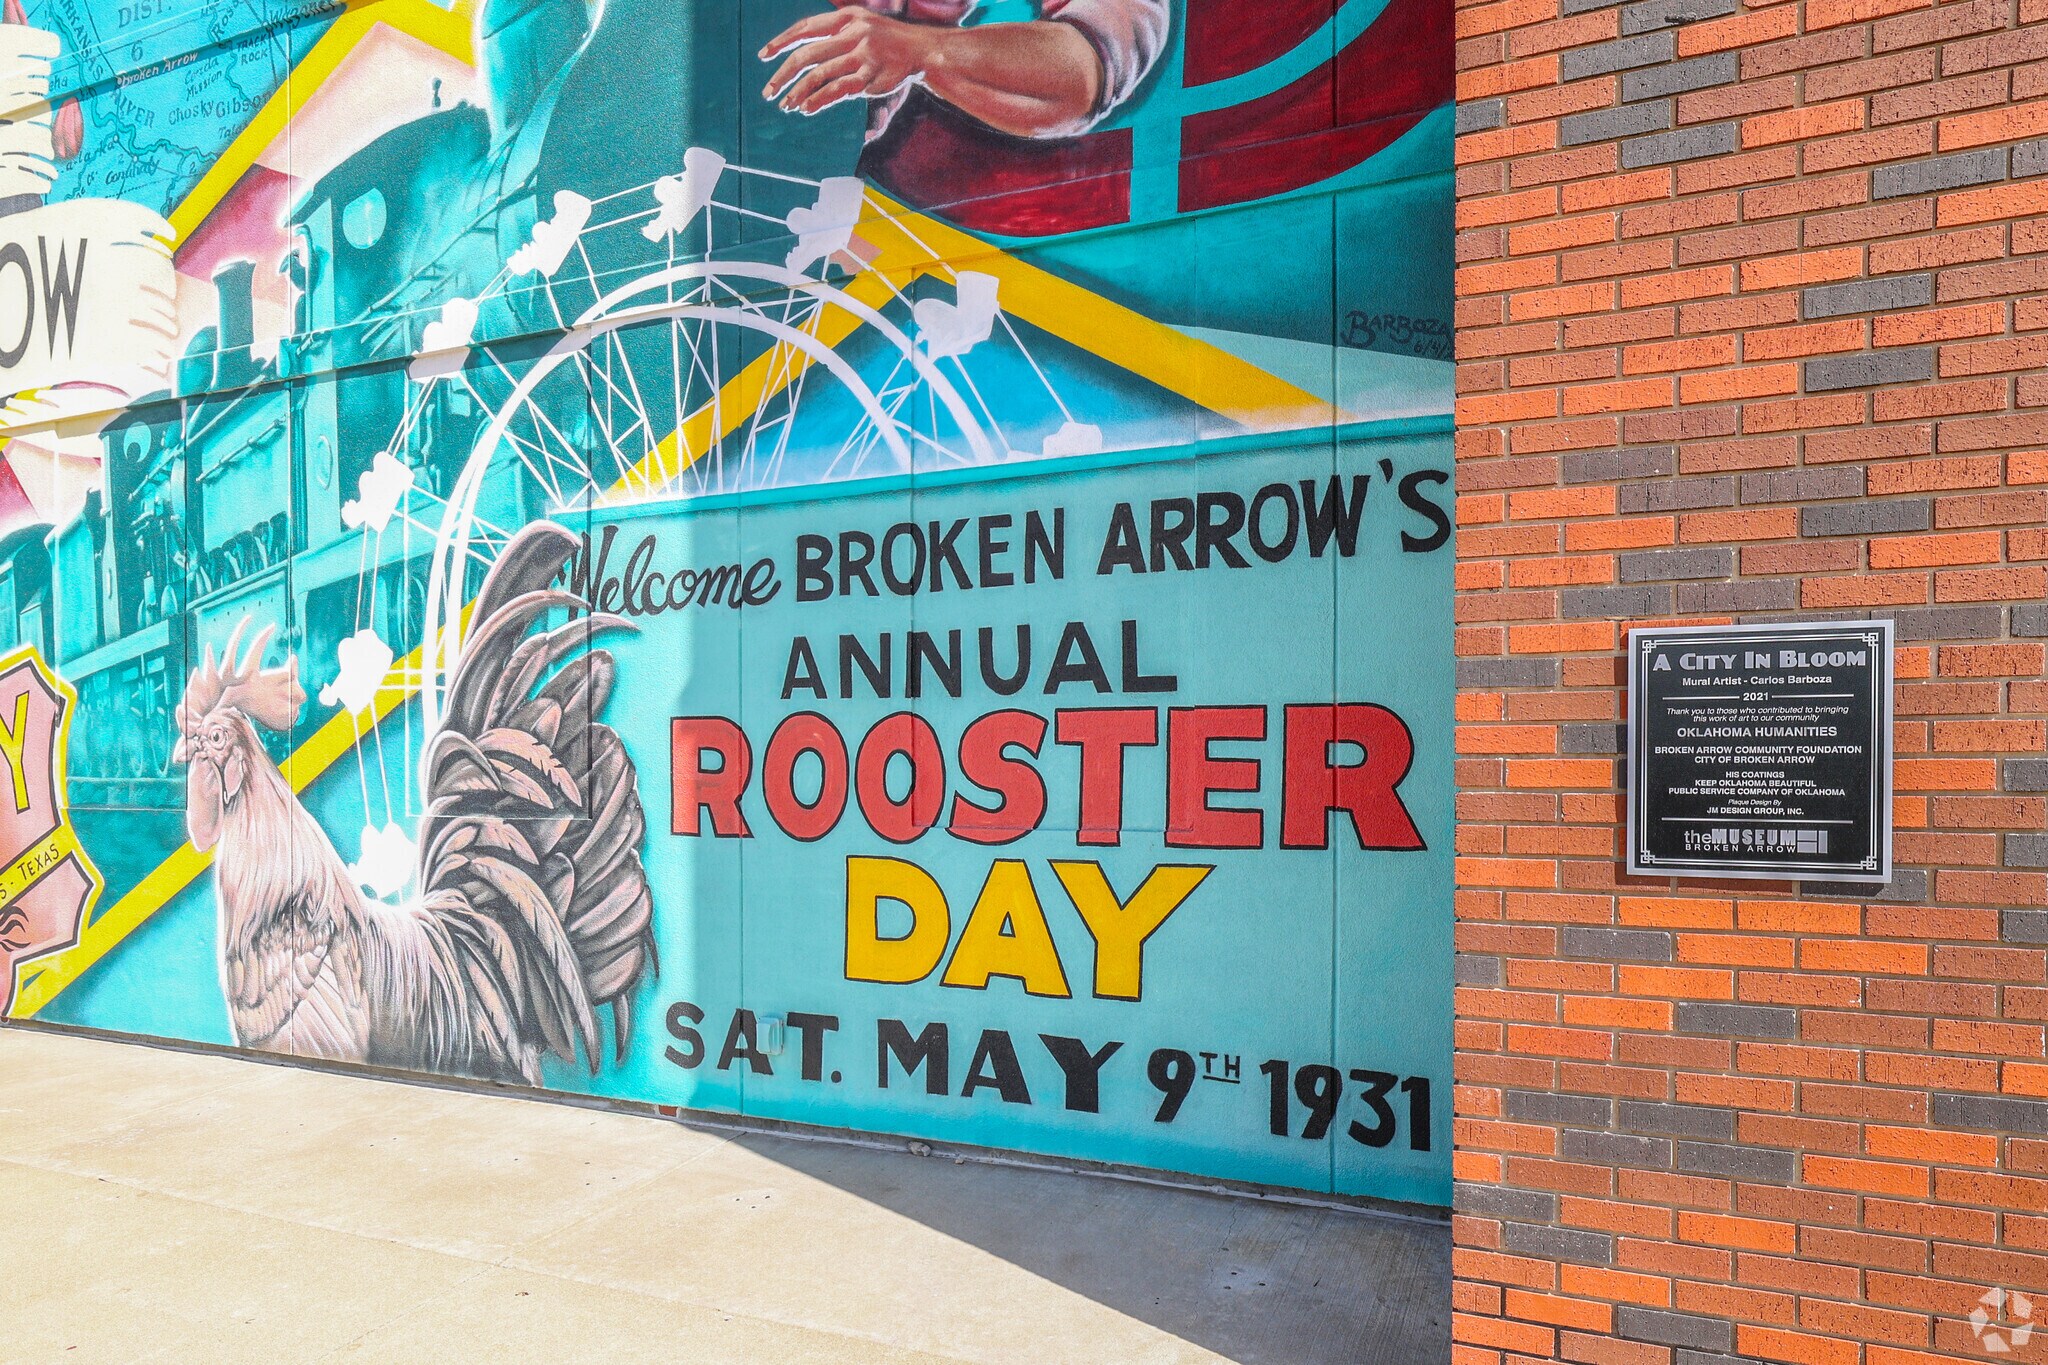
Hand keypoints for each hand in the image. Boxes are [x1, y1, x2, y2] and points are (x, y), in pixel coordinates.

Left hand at [760, 6, 942, 115]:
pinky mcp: (871, 77)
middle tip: (768, 91)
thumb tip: (801, 52)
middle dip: (783, 74)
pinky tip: (806, 107)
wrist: (922, 50)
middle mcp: (854, 33)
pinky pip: (838, 89)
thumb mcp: (861, 25)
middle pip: (808, 53)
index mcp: (847, 17)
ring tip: (786, 105)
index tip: (764, 55)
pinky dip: (819, 99)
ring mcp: (863, 55)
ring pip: (820, 74)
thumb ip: (834, 34)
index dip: (782, 41)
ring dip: (799, 92)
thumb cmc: (886, 41)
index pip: (806, 27)